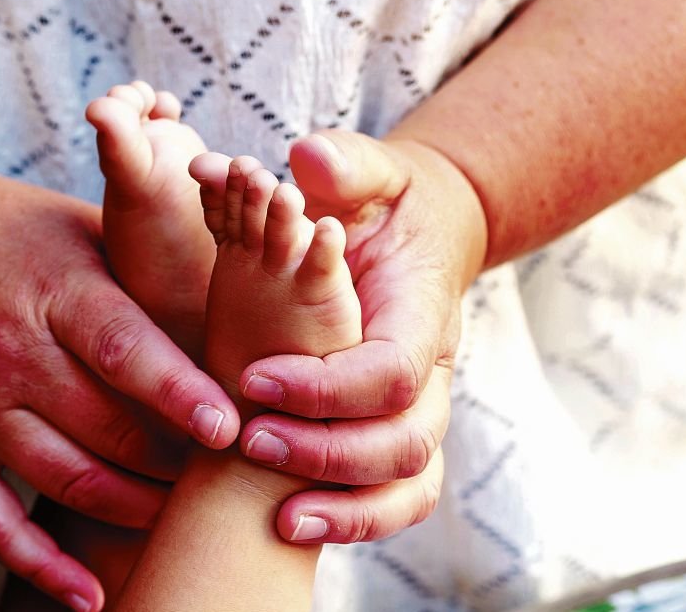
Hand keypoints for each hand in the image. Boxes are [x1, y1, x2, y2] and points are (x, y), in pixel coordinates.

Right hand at [0, 169, 240, 610]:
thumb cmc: (10, 228)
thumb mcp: (83, 228)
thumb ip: (148, 273)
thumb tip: (232, 320)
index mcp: (56, 291)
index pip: (123, 349)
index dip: (177, 393)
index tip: (227, 429)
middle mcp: (10, 351)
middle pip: (104, 427)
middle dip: (172, 463)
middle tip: (226, 479)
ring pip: (62, 479)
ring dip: (129, 510)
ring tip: (176, 519)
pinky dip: (37, 564)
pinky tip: (87, 593)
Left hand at [236, 131, 487, 543]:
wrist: (420, 234)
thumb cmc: (388, 202)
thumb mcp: (369, 171)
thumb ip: (344, 165)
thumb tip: (306, 161)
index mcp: (424, 312)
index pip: (391, 370)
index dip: (328, 386)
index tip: (256, 378)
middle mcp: (433, 371)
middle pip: (403, 441)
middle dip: (327, 452)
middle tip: (252, 442)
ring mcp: (423, 408)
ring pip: (409, 484)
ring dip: (348, 508)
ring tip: (279, 518)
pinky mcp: (399, 431)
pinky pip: (398, 496)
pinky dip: (358, 521)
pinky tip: (295, 525)